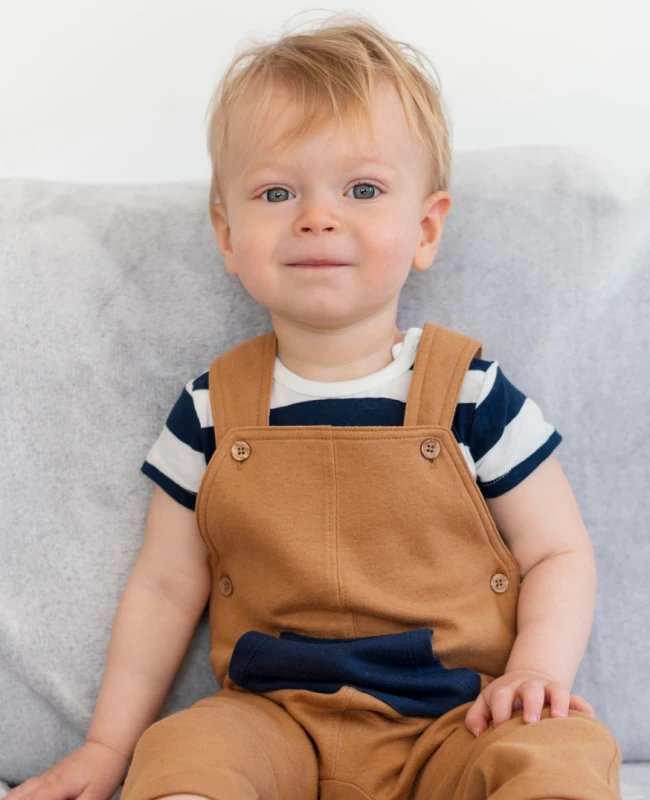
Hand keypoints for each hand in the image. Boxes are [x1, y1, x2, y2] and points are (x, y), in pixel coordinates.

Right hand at [4, 741, 129, 799]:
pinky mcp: (50, 776)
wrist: (107, 747)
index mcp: (57, 786)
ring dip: (13, 799)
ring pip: (21, 790)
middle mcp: (47, 780)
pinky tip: (16, 799)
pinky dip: (18, 795)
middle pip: (20, 795)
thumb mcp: (96, 796)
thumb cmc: (104, 771)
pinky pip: (27, 787)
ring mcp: (47, 776)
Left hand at [465, 668, 595, 736]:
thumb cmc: (504, 699)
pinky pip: (577, 699)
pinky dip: (583, 706)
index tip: (499, 728)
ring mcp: (548, 689)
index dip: (500, 710)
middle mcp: (528, 687)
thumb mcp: (486, 702)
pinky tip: (589, 717)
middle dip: (530, 704)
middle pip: (529, 689)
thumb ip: (476, 716)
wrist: (526, 678)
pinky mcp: (565, 696)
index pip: (501, 695)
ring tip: (559, 718)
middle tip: (529, 722)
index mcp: (507, 689)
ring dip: (558, 701)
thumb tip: (478, 733)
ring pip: (555, 689)